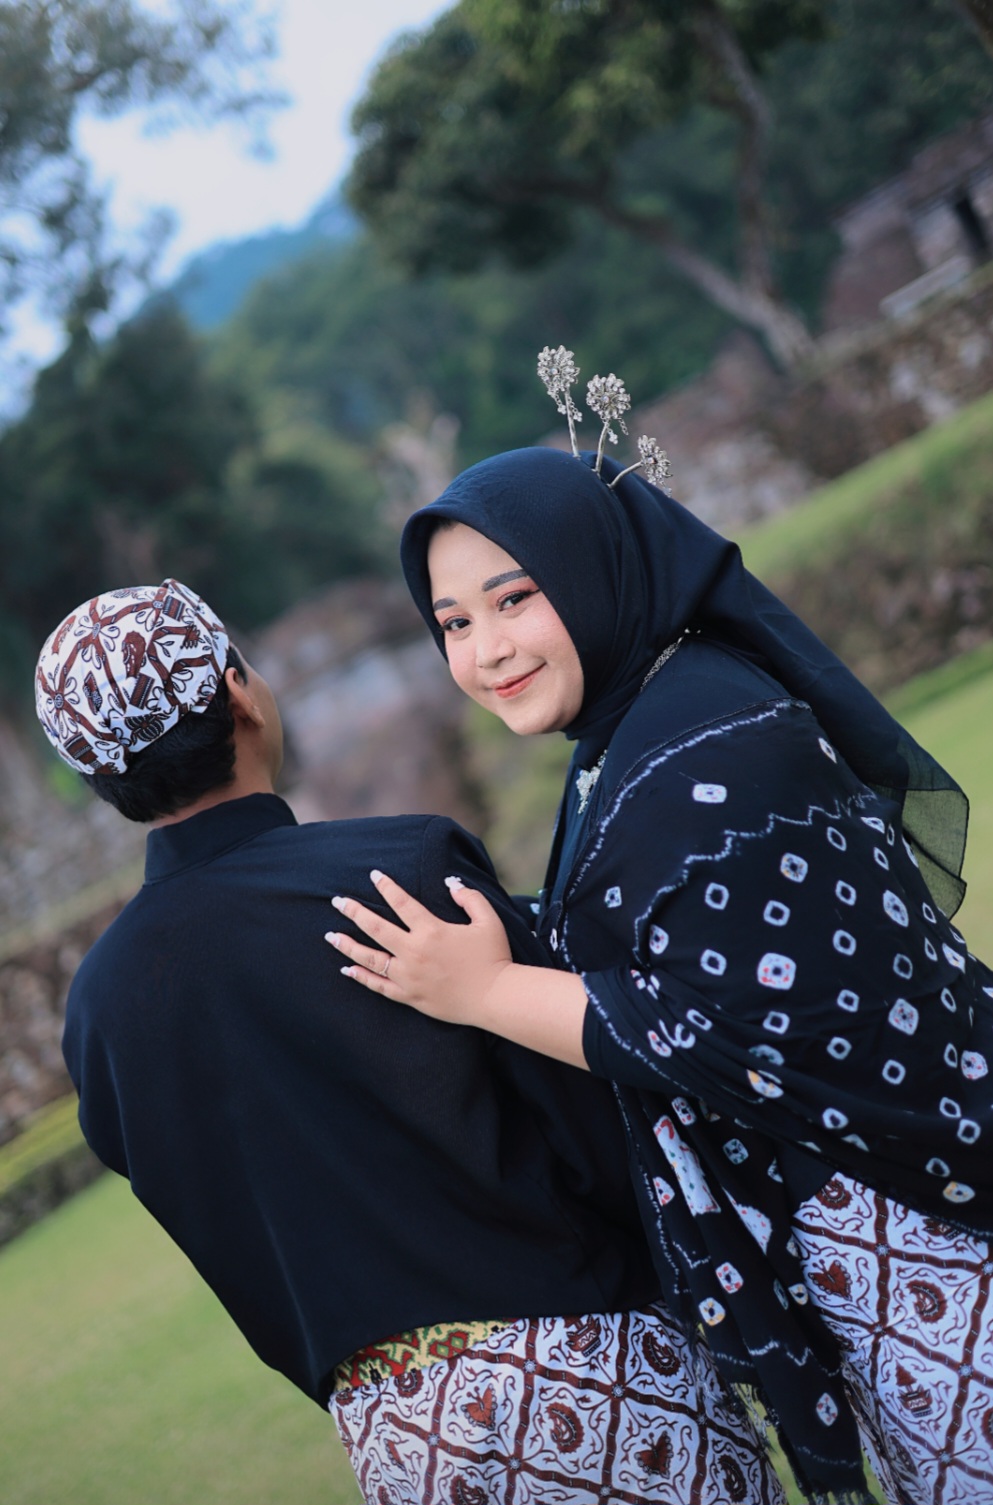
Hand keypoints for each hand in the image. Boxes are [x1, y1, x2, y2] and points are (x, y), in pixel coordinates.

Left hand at [325, 870, 513, 1024]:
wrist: (495, 997)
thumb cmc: (494, 957)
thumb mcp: (488, 920)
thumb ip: (470, 898)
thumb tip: (451, 883)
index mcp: (431, 930)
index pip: (402, 902)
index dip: (387, 887)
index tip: (374, 875)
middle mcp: (414, 952)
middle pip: (376, 928)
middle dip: (354, 912)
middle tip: (338, 902)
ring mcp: (409, 976)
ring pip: (370, 958)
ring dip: (348, 946)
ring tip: (331, 936)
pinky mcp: (410, 996)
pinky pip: (379, 986)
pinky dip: (362, 977)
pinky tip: (347, 970)